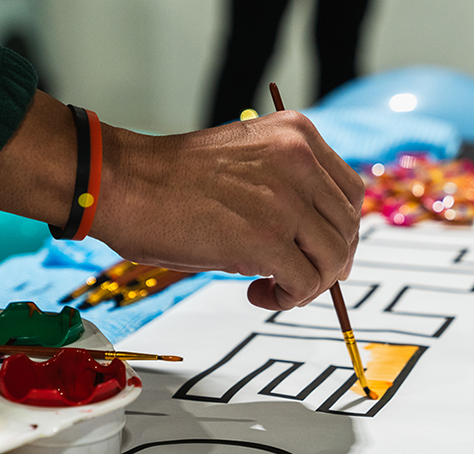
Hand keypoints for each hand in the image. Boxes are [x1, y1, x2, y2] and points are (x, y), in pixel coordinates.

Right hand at [96, 109, 363, 309]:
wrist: (123, 182)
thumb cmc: (172, 180)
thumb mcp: (249, 163)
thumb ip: (289, 188)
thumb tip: (319, 247)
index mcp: (298, 135)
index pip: (350, 191)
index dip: (340, 230)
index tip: (318, 253)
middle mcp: (300, 160)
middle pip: (348, 228)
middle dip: (327, 263)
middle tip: (295, 280)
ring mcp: (286, 199)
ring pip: (334, 259)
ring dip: (309, 285)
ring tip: (272, 288)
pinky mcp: (267, 239)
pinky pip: (305, 283)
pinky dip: (288, 298)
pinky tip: (258, 294)